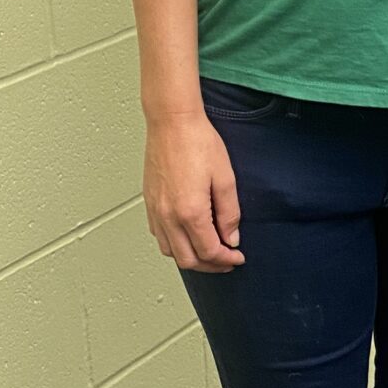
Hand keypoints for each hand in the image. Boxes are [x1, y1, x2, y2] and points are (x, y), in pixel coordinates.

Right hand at [142, 111, 245, 272]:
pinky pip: (159, 236)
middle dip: (210, 265)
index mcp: (190, 212)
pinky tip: (187, 236)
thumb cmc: (198, 142)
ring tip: (209, 251)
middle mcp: (168, 217)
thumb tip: (231, 238)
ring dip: (191, 258)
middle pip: (188, 260)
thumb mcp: (225, 177)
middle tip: (226, 260)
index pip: (209, 251)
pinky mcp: (149, 203)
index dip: (226, 259)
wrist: (172, 122)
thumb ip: (229, 212)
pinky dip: (174, 245)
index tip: (237, 257)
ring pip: (171, 252)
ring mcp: (155, 211)